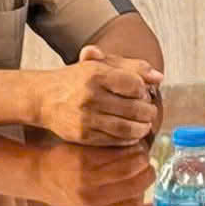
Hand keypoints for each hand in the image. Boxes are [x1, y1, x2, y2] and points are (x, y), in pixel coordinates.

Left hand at [27, 139, 155, 205]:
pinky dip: (128, 147)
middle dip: (148, 174)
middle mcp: (92, 200)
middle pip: (136, 186)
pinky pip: (117, 151)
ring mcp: (88, 179)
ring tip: (141, 153)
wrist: (39, 175)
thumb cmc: (66, 195)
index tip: (148, 191)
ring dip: (141, 157)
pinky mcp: (85, 158)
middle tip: (148, 167)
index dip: (145, 201)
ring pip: (130, 165)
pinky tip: (130, 145)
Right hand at [35, 45, 163, 145]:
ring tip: (145, 125)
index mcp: (96, 74)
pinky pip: (114, 140)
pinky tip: (131, 134)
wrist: (45, 98)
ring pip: (126, 128)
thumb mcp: (102, 65)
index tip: (144, 92)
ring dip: (141, 128)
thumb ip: (132, 67)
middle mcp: (90, 96)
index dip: (144, 90)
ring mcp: (86, 118)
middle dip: (148, 112)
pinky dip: (128, 139)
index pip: (135, 85)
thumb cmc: (77, 79)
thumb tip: (159, 78)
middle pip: (134, 108)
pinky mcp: (83, 136)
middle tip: (151, 112)